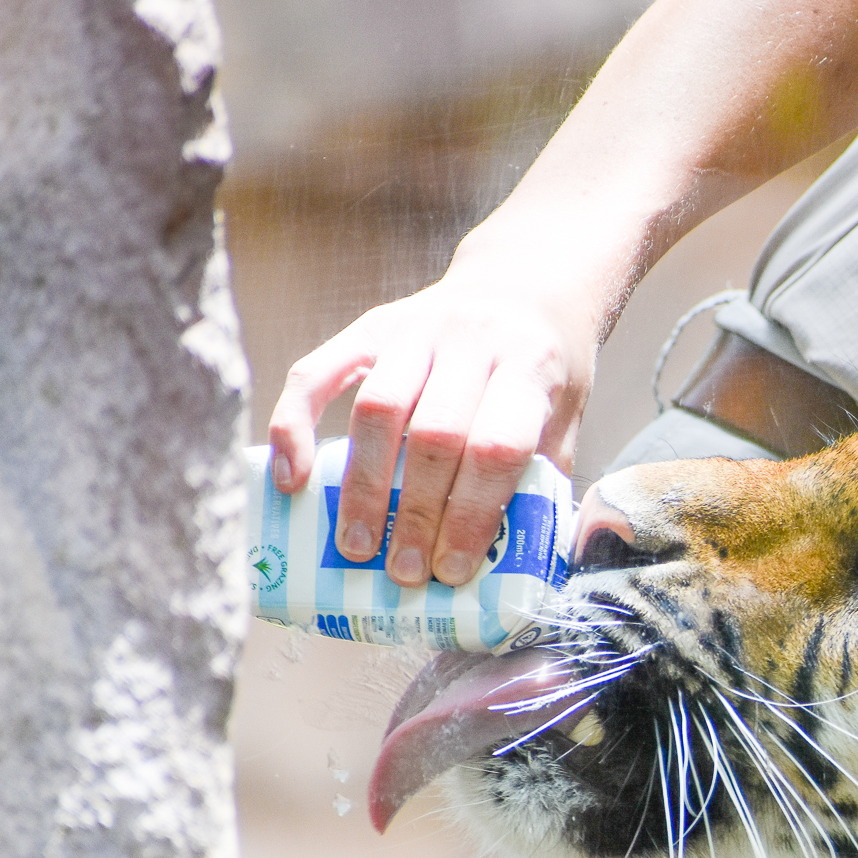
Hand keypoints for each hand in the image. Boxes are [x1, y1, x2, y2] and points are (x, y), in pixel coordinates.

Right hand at [266, 263, 595, 586]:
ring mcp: (417, 328)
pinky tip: (291, 480)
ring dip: (361, 486)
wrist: (523, 284)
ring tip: (356, 546)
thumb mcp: (565, 419)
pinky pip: (317, 374)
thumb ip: (543, 479)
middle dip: (413, 514)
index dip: (470, 514)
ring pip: (376, 410)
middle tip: (401, 572)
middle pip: (432, 436)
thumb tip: (516, 566)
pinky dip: (294, 427)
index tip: (452, 569)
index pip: (494, 448)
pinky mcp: (371, 326)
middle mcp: (472, 340)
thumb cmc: (544, 369)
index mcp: (529, 368)